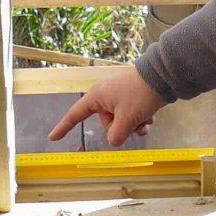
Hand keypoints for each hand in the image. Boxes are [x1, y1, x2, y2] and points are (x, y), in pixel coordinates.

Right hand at [47, 66, 166, 146]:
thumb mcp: (126, 119)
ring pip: (122, 122)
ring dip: (134, 125)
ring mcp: (119, 97)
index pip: (76, 114)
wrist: (162, 76)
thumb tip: (115, 139)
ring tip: (146, 119)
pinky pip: (131, 117)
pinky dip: (140, 120)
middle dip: (122, 128)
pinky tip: (150, 117)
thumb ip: (116, 135)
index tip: (52, 137)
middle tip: (134, 121)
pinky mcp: (132, 98)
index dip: (64, 127)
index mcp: (97, 97)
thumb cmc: (139, 95)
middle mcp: (105, 96)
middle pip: (107, 124)